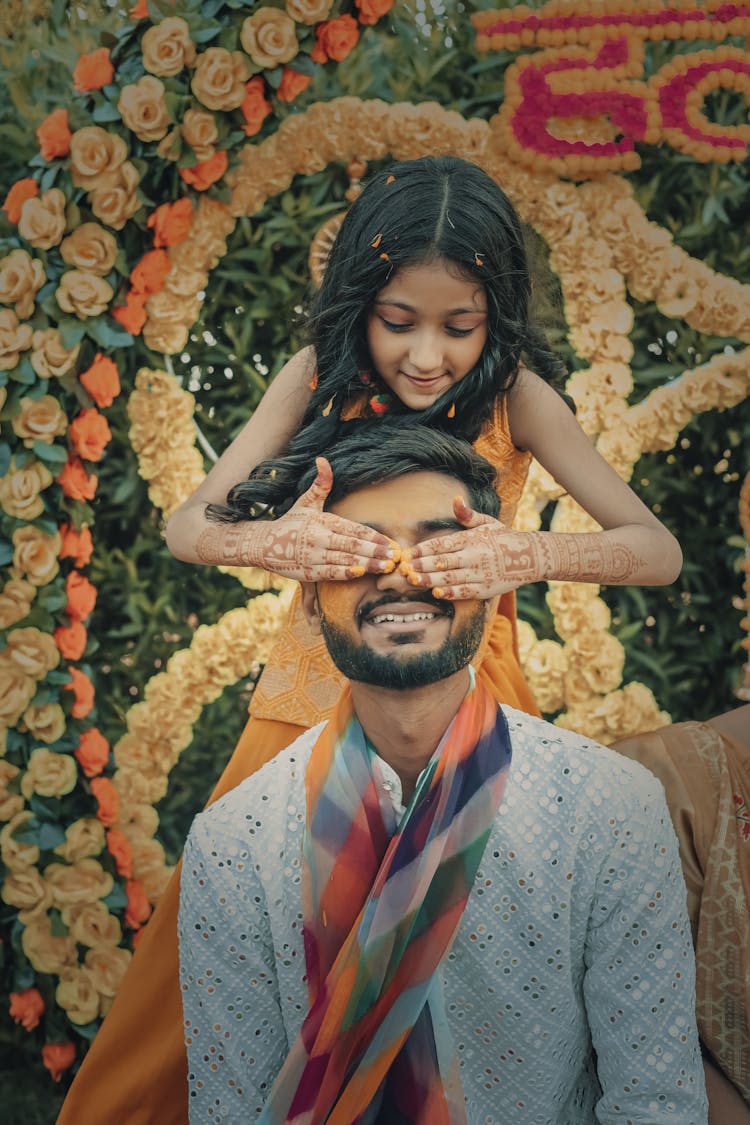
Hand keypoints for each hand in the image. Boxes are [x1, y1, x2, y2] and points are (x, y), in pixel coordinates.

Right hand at [256, 457, 396, 581]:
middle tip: (395, 557)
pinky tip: (361, 573)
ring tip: (385, 567)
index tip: (390, 542)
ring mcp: (313, 555)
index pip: (353, 529)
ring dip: (367, 564)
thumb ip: (321, 484)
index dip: (373, 536)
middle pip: (352, 545)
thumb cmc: (291, 523)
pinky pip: (330, 573)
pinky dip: (345, 573)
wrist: (264, 544)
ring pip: (344, 560)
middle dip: (375, 552)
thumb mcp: (306, 503)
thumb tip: (322, 459)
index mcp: (323, 521)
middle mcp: (319, 538)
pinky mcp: (307, 571)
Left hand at [404, 496, 542, 599]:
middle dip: (422, 565)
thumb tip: (455, 499)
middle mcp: (475, 555)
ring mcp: (481, 573)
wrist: (531, 557)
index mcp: (472, 539)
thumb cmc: (504, 538)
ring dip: (431, 580)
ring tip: (413, 580)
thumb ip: (468, 514)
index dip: (424, 549)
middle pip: (443, 561)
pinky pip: (465, 591)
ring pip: (451, 577)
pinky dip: (450, 592)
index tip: (408, 553)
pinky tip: (435, 592)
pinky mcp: (486, 589)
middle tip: (404, 568)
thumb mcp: (488, 522)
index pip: (443, 543)